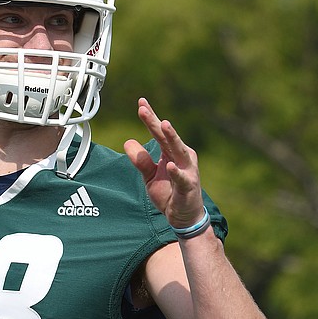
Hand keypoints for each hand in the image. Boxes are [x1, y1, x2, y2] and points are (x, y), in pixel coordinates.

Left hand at [123, 98, 203, 228]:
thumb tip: (128, 142)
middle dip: (155, 122)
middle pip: (166, 136)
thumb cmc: (169, 192)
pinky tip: (170, 165)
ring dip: (171, 137)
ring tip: (163, 125)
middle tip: (143, 108)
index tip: (141, 102)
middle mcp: (181, 156)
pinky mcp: (189, 185)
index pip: (158, 132)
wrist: (184, 216)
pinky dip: (176, 171)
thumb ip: (140, 160)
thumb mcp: (149, 176)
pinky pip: (182, 178)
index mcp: (171, 152)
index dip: (150, 118)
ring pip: (178, 150)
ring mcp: (187, 170)